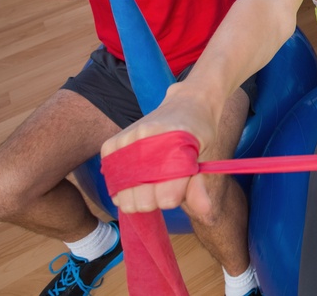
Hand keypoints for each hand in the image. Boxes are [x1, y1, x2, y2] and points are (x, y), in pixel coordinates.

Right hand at [100, 87, 218, 215]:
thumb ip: (199, 186)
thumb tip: (205, 212)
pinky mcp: (112, 143)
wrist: (186, 105)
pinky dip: (121, 184)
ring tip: (150, 179)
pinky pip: (111, 180)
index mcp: (174, 146)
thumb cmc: (197, 134)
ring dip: (136, 195)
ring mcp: (127, 141)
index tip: (178, 187)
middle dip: (153, 200)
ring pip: (122, 195)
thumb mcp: (204, 158)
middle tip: (163, 184)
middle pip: (141, 201)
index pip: (166, 198)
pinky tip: (136, 172)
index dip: (173, 198)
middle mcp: (147, 142)